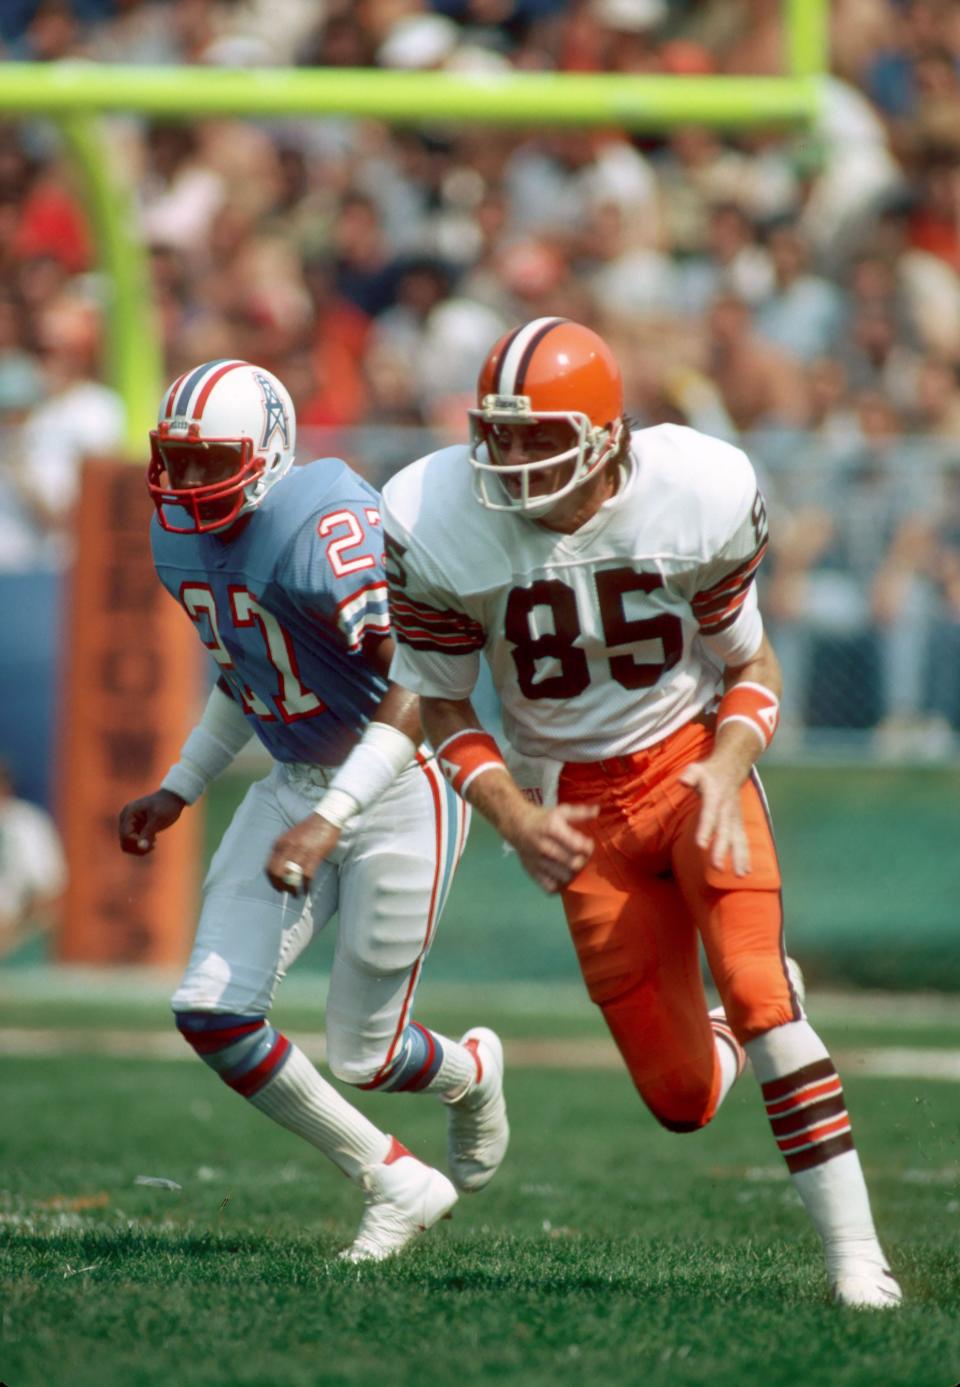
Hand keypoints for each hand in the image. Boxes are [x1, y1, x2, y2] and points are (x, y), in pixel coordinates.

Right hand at [118, 789, 186, 854]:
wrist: (173, 797)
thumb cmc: (167, 805)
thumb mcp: (158, 818)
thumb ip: (148, 832)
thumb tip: (141, 847)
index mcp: (129, 813)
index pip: (125, 835)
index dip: (137, 843)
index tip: (153, 844)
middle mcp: (125, 818)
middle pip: (124, 842)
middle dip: (138, 847)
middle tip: (153, 846)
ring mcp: (129, 823)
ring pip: (127, 844)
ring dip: (140, 848)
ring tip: (154, 844)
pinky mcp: (135, 827)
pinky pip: (133, 842)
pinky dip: (142, 845)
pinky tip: (154, 841)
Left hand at [265, 813, 341, 894]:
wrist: (326, 818)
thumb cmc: (310, 829)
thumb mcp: (291, 838)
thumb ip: (285, 850)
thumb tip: (282, 868)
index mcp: (280, 843)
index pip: (269, 867)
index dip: (272, 880)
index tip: (277, 887)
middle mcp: (287, 847)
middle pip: (277, 873)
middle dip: (280, 886)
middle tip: (286, 892)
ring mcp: (300, 851)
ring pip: (291, 876)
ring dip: (293, 889)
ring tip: (296, 894)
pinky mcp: (314, 854)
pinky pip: (307, 875)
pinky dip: (306, 885)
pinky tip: (307, 889)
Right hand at [508, 802, 598, 894]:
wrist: (516, 825)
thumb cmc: (543, 818)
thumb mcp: (561, 811)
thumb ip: (580, 812)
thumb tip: (598, 810)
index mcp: (552, 829)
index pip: (577, 845)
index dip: (588, 847)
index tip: (588, 844)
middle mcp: (544, 846)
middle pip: (573, 863)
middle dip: (582, 861)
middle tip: (582, 856)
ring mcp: (538, 861)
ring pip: (564, 876)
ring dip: (572, 873)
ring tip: (572, 865)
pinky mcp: (532, 871)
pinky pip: (549, 886)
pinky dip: (558, 885)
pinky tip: (561, 876)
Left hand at [679, 755, 749, 875]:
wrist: (732, 769)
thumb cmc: (709, 773)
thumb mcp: (697, 769)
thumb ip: (689, 775)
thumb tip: (682, 781)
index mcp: (715, 797)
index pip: (709, 815)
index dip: (705, 829)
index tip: (701, 845)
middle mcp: (727, 810)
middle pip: (724, 832)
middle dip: (721, 850)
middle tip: (717, 867)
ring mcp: (735, 818)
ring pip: (738, 839)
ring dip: (739, 857)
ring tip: (739, 875)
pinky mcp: (738, 823)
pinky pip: (743, 841)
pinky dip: (745, 855)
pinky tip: (745, 872)